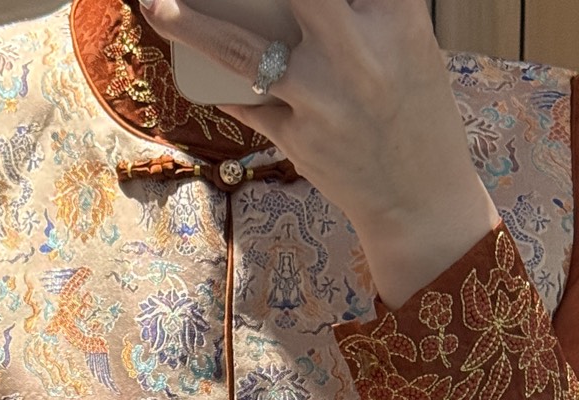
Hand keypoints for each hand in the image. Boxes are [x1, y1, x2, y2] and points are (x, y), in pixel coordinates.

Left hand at [138, 0, 499, 306]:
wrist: (421, 201)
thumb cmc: (415, 112)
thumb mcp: (408, 43)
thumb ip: (367, 11)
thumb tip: (291, 6)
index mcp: (396, 16)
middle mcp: (358, 53)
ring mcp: (323, 99)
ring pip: (243, 52)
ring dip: (191, 24)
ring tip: (157, 2)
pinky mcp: (299, 140)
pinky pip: (247, 103)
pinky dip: (224, 86)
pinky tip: (202, 74)